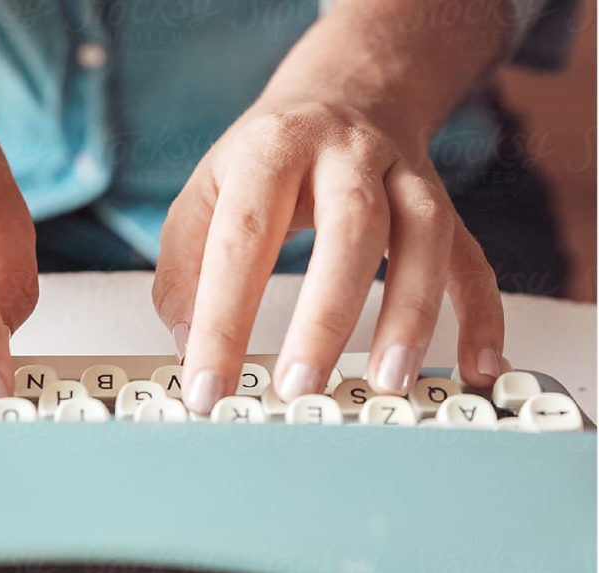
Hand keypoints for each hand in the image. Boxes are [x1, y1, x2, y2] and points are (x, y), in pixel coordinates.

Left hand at [153, 101, 503, 412]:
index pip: (244, 238)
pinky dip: (480, 311)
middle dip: (324, 315)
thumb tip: (189, 343)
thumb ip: (185, 267)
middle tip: (299, 386)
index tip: (209, 383)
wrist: (343, 92)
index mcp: (273, 149)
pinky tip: (476, 362)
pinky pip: (471, 257)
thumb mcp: (205, 193)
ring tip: (387, 381)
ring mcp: (403, 175)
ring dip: (409, 312)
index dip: (223, 316)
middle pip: (349, 226)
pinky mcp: (443, 203)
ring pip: (422, 235)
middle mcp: (346, 153)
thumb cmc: (266, 159)